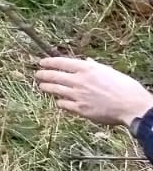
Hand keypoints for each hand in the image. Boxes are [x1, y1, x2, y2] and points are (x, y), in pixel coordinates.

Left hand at [35, 56, 152, 128]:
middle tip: (37, 74)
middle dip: (43, 74)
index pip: (61, 62)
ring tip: (42, 86)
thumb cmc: (125, 87)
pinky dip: (60, 102)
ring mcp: (78, 95)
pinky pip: (63, 104)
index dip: (49, 62)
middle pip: (54, 76)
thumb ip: (94, 66)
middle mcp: (79, 80)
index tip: (42, 63)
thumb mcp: (109, 71)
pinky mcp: (80, 109)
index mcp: (87, 69)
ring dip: (46, 87)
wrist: (132, 106)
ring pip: (55, 90)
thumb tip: (87, 61)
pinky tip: (59, 101)